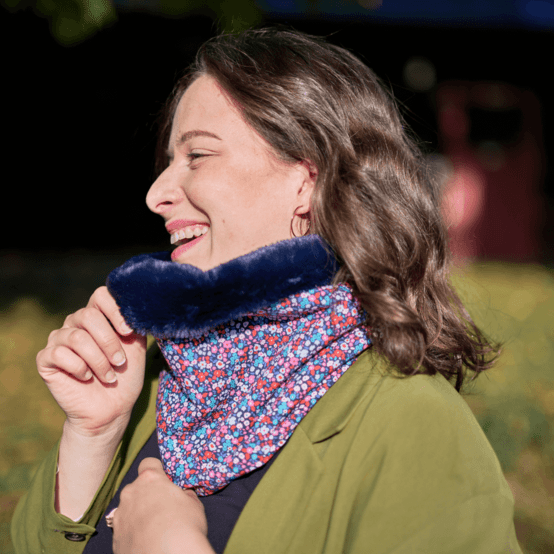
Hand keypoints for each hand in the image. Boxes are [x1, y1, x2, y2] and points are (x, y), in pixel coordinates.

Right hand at [36, 286, 146, 435]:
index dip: (115, 310)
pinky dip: (80, 369)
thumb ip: (135, 323)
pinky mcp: (45, 359)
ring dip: (99, 361)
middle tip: (120, 362)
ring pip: (77, 337)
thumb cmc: (125, 376)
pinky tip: (86, 378)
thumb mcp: (136, 346)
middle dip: (109, 342)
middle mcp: (75, 323)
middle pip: (89, 315)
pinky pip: (60, 354)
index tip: (128, 333)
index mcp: (97, 316)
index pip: (101, 295)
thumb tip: (141, 305)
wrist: (111, 409)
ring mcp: (58, 339)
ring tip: (109, 376)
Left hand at [113, 458, 212, 553]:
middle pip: (137, 488)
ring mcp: (120, 516)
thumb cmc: (184, 527)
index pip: (149, 463)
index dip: (158, 471)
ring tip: (154, 530)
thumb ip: (184, 495)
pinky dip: (133, 533)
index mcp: (149, 479)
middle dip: (147, 495)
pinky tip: (146, 542)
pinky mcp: (114, 538)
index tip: (165, 482)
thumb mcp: (194, 505)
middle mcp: (130, 493)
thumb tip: (183, 496)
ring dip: (138, 514)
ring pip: (128, 509)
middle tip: (163, 509)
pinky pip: (124, 529)